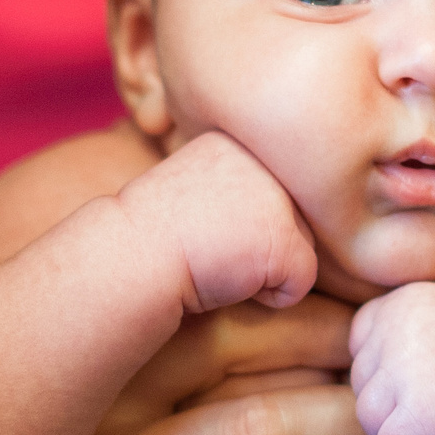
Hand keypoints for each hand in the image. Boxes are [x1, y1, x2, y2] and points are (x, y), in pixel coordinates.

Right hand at [124, 131, 315, 313]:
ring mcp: (281, 199)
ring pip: (304, 246)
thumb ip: (240, 180)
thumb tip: (283, 199)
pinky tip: (228, 278)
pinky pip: (300, 283)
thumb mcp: (196, 180)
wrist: (130, 256)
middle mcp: (269, 160)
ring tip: (216, 256)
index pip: (274, 187)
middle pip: (295, 214)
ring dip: (267, 265)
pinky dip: (270, 296)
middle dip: (259, 240)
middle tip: (209, 241)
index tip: (201, 222)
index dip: (241, 219)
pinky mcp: (285, 242)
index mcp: (242, 137)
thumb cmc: (154, 231)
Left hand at [350, 282, 434, 434]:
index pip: (360, 344)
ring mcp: (407, 369)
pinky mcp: (420, 413)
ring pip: (369, 419)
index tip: (430, 377)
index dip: (390, 371)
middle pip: (361, 384)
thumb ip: (399, 339)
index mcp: (402, 301)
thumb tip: (343, 384)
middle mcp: (397, 327)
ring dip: (402, 431)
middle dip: (395, 404)